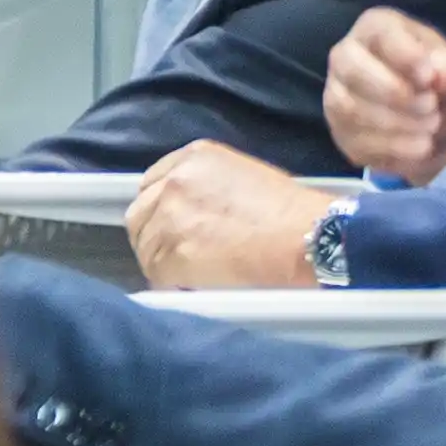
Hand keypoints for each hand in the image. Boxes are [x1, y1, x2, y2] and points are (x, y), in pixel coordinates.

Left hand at [128, 139, 330, 289]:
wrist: (306, 237)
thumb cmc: (290, 211)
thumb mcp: (240, 176)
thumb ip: (205, 188)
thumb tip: (191, 213)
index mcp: (192, 157)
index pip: (151, 184)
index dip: (159, 210)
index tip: (170, 227)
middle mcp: (174, 182)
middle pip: (139, 215)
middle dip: (153, 236)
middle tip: (176, 256)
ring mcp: (169, 218)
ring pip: (146, 248)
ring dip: (162, 264)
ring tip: (191, 276)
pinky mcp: (173, 254)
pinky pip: (157, 275)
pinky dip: (171, 285)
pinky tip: (194, 288)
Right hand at [322, 9, 445, 178]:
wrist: (433, 122)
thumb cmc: (439, 82)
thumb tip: (439, 75)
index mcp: (376, 28)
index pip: (379, 33)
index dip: (404, 56)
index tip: (430, 78)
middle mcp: (346, 55)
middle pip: (351, 68)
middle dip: (393, 93)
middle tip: (431, 107)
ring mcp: (337, 93)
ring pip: (349, 108)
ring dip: (395, 124)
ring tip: (431, 130)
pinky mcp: (339, 130)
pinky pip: (355, 141)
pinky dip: (392, 149)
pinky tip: (420, 148)